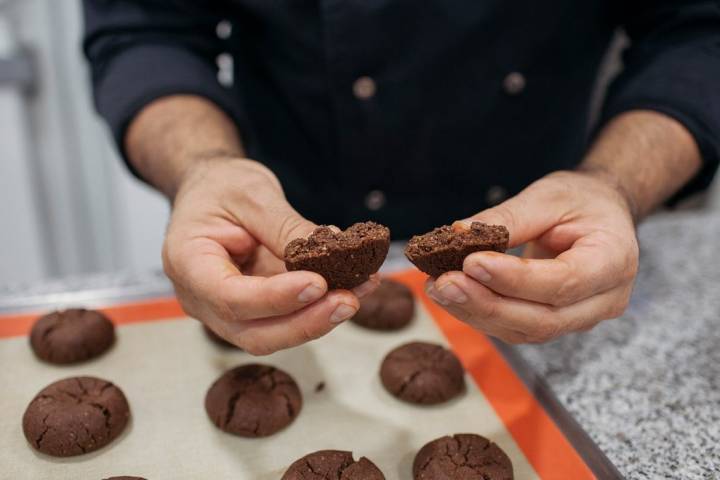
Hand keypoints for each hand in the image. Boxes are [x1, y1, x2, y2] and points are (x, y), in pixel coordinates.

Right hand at [162, 157, 377, 354]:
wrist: (210, 190)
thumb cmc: (220, 187)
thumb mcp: (252, 194)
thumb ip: (285, 227)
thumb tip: (331, 252)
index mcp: (187, 262)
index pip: (229, 296)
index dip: (275, 298)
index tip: (317, 284)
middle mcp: (202, 298)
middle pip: (253, 332)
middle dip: (305, 322)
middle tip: (348, 301)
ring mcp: (226, 310)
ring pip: (274, 334)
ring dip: (319, 318)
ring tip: (360, 290)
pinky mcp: (255, 310)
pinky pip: (287, 318)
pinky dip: (320, 307)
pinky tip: (352, 286)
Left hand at [426, 170, 638, 342]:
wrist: (600, 215)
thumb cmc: (581, 201)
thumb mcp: (549, 196)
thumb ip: (508, 216)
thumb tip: (457, 233)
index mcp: (614, 261)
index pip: (563, 282)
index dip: (515, 279)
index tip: (471, 263)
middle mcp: (604, 299)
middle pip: (543, 319)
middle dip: (487, 304)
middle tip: (444, 283)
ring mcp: (581, 318)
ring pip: (525, 330)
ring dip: (477, 312)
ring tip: (439, 288)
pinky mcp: (556, 322)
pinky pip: (516, 328)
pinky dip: (480, 314)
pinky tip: (452, 295)